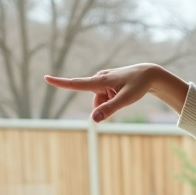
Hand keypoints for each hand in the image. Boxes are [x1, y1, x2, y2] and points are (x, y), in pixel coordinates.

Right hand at [44, 63, 188, 120]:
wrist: (149, 74)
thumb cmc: (138, 85)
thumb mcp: (126, 99)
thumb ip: (109, 109)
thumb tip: (93, 120)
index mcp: (100, 80)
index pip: (76, 83)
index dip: (60, 83)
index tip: (46, 77)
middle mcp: (98, 79)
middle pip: (95, 102)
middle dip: (105, 107)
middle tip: (123, 97)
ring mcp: (102, 81)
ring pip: (100, 101)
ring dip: (110, 103)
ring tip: (124, 93)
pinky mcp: (106, 83)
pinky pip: (104, 98)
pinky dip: (112, 100)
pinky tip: (122, 92)